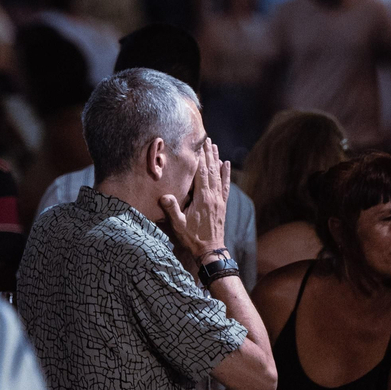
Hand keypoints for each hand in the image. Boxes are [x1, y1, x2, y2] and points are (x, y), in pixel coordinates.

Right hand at [161, 138, 228, 260]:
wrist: (211, 250)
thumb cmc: (193, 238)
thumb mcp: (179, 225)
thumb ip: (172, 210)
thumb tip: (164, 196)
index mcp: (203, 199)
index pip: (201, 174)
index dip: (200, 158)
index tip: (198, 145)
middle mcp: (213, 196)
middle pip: (211, 170)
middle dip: (208, 154)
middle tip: (206, 139)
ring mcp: (219, 200)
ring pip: (219, 175)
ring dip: (217, 159)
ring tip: (215, 146)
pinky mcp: (223, 204)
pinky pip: (225, 185)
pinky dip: (226, 173)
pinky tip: (226, 164)